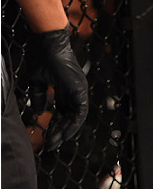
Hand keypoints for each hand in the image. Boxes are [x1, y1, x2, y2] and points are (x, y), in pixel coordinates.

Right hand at [26, 24, 88, 151]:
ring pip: (76, 118)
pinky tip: (63, 134)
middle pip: (69, 118)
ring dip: (65, 132)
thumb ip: (40, 96)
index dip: (55, 126)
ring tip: (54, 143)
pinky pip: (79, 113)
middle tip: (50, 145)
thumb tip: (39, 112)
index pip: (63, 113)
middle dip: (59, 132)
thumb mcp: (37, 81)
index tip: (47, 137)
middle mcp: (74, 92)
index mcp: (65, 89)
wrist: (46, 43)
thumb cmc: (41, 57)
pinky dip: (73, 125)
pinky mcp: (79, 90)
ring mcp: (78, 91)